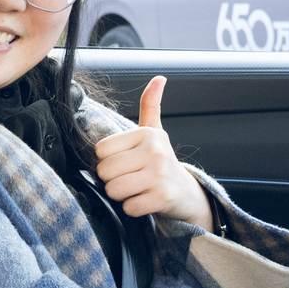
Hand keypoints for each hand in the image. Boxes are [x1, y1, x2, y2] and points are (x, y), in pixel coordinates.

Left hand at [93, 76, 213, 231]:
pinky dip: (133, 209)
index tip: (125, 162)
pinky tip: (145, 201)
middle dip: (112, 180)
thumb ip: (150, 105)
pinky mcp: (162, 197)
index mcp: (147, 134)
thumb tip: (159, 78)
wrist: (187, 192)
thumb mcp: (155, 132)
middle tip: (130, 178)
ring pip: (114, 190)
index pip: (100, 150)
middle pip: (105, 171)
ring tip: (136, 189)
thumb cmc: (161, 161)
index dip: (107, 161)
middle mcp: (154, 151)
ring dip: (121, 195)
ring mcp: (159, 175)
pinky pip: (128, 207)